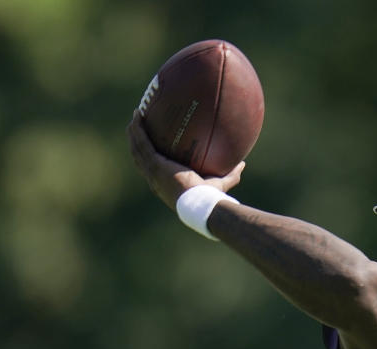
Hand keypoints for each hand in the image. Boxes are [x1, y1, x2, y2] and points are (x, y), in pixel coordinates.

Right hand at [126, 111, 244, 210]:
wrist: (200, 204)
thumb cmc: (209, 198)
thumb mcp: (220, 184)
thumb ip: (230, 174)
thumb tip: (242, 164)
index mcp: (165, 183)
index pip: (153, 169)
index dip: (149, 157)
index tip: (151, 145)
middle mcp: (154, 179)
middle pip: (140, 157)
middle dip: (137, 142)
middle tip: (138, 127)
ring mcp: (152, 172)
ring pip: (137, 148)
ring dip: (134, 132)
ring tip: (135, 117)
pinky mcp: (154, 164)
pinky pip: (142, 143)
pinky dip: (138, 130)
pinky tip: (137, 116)